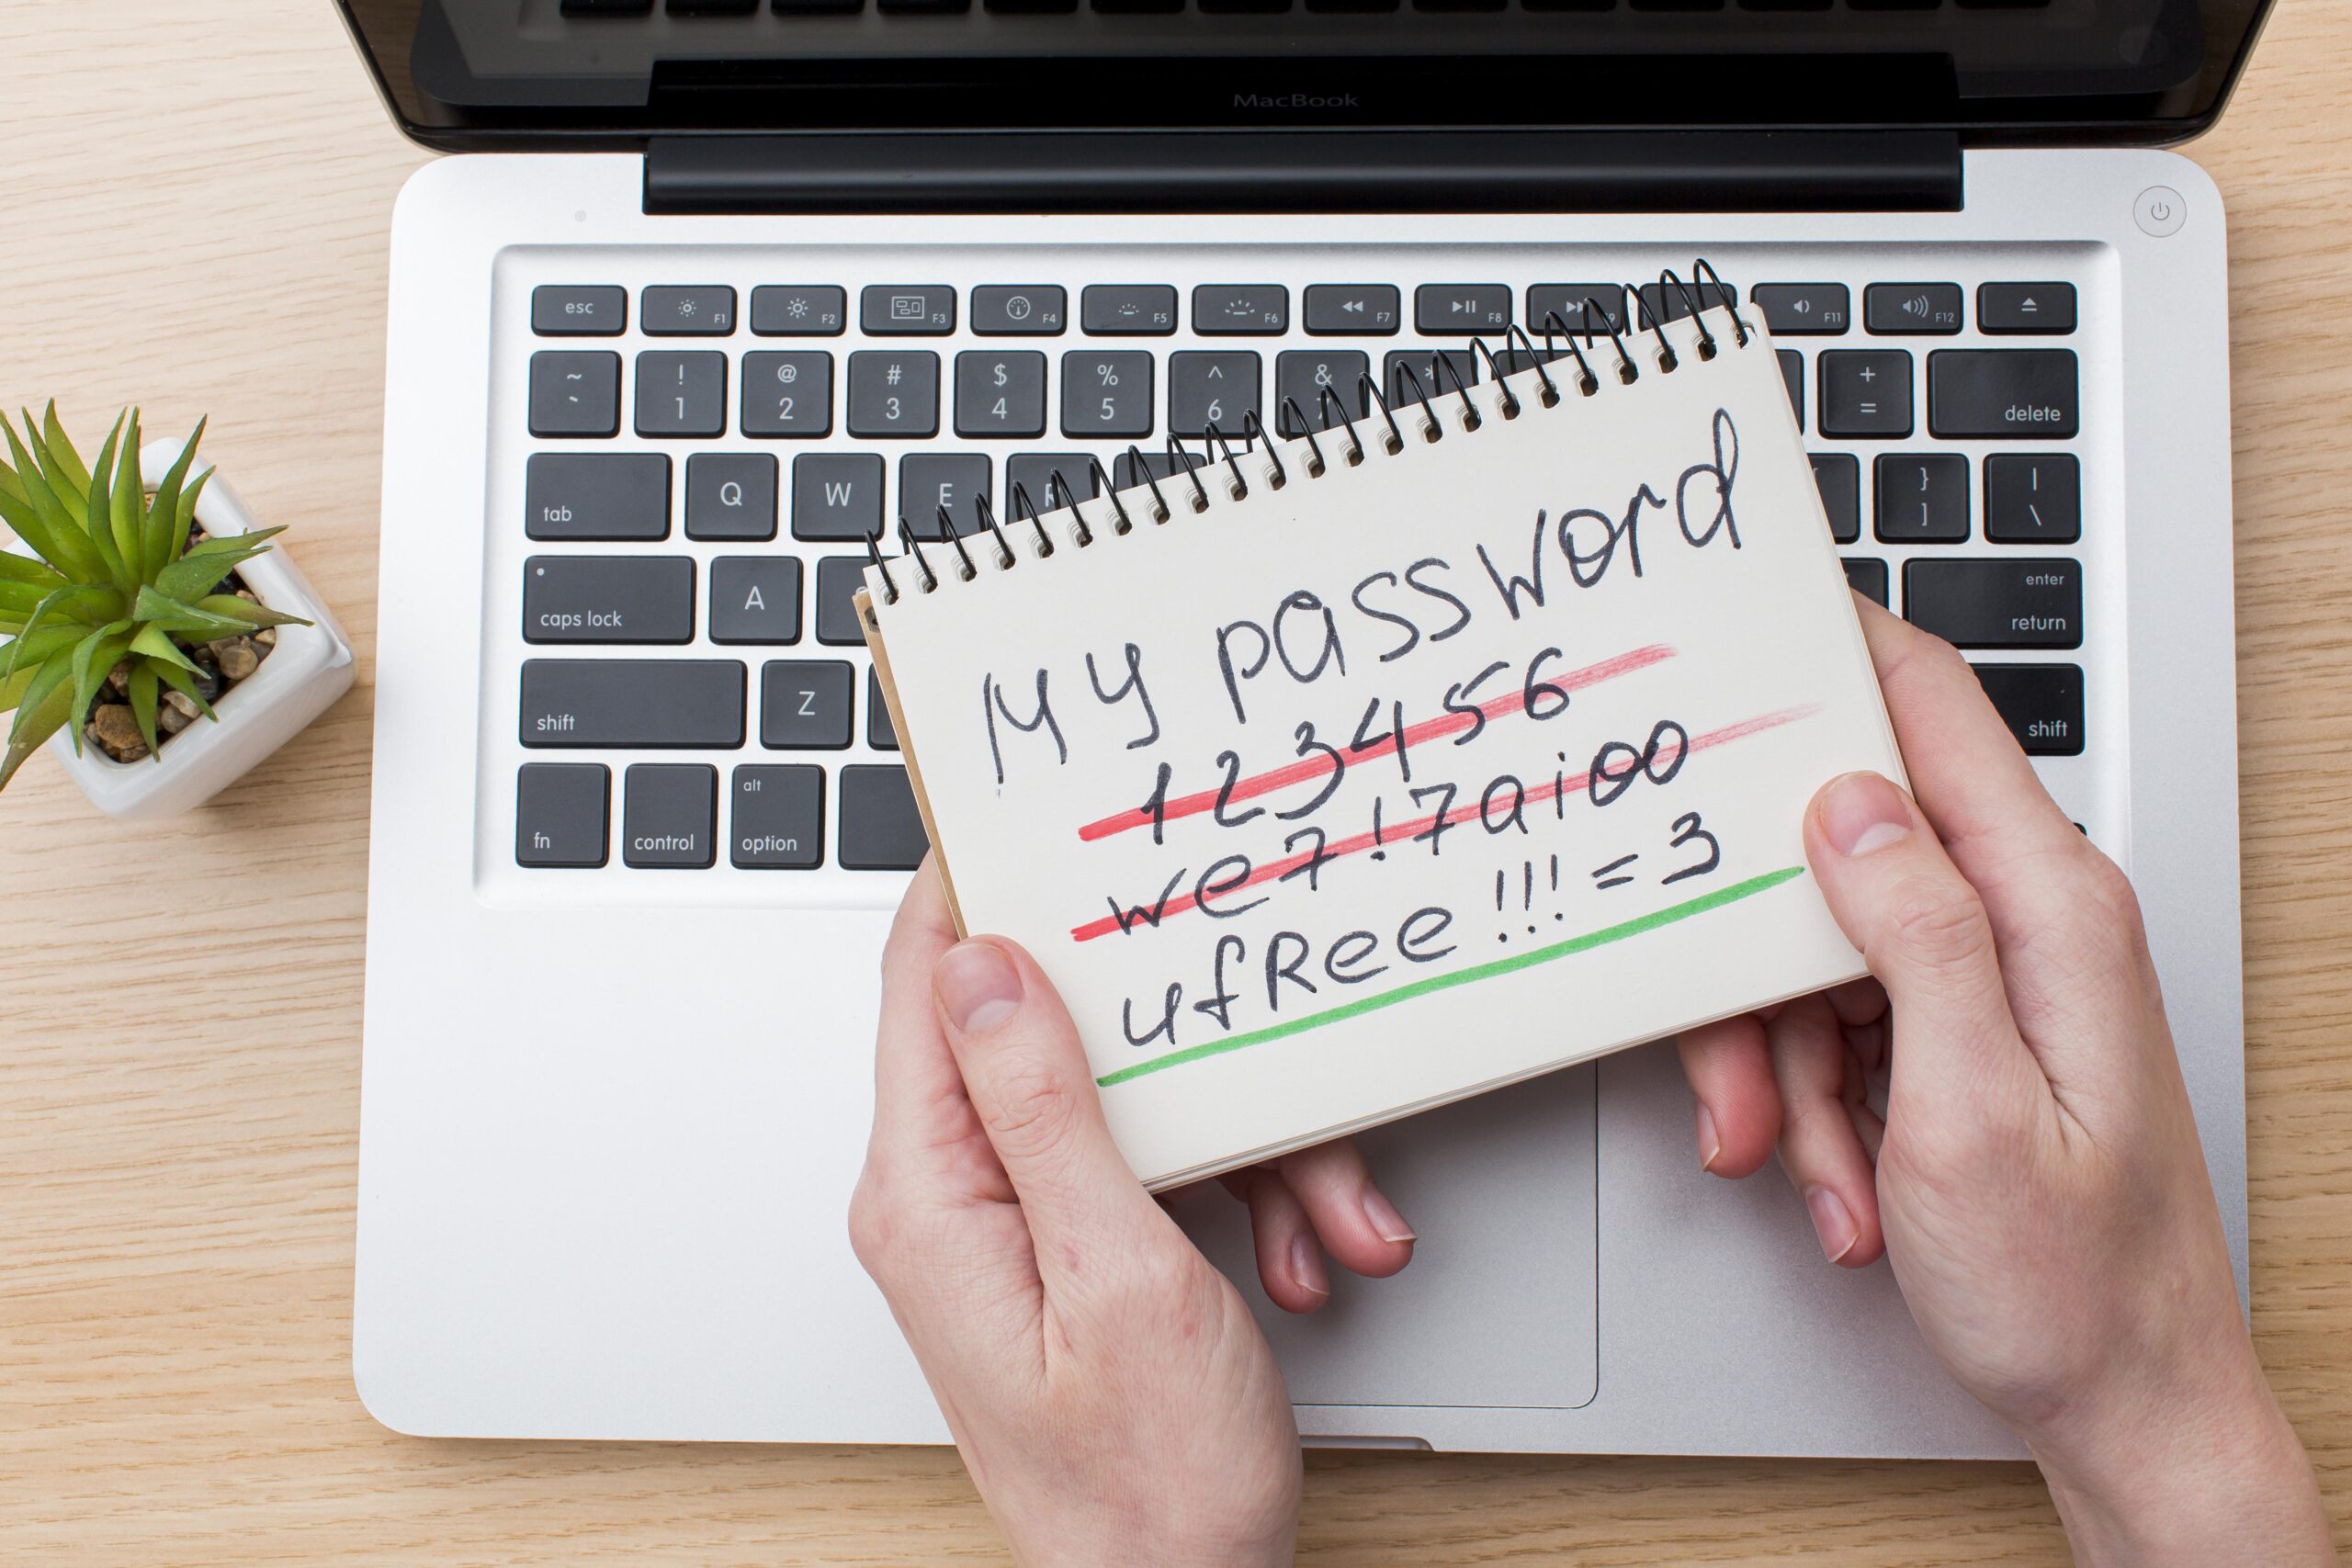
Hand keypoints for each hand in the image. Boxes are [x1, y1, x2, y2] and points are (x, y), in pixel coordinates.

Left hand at [850, 863, 1411, 1566]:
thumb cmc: (1146, 1486)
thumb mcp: (1119, 1275)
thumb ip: (1044, 1110)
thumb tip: (986, 966)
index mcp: (928, 1193)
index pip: (922, 979)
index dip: (981, 882)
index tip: (1045, 815)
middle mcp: (945, 1199)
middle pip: (1044, 1034)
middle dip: (1174, 1041)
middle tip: (1250, 1027)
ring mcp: (1001, 1223)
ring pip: (1119, 1101)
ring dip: (1236, 1140)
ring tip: (1321, 1212)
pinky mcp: (1057, 1248)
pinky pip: (1141, 1165)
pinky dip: (1233, 1191)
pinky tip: (1296, 1245)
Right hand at [1678, 599, 2332, 1563]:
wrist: (2129, 1403)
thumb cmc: (2075, 1287)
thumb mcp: (1969, 1112)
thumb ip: (1916, 936)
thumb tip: (1849, 804)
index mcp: (2049, 908)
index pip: (1937, 715)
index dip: (1837, 651)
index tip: (1747, 617)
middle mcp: (2030, 921)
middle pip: (1843, 853)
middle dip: (1761, 965)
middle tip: (1740, 1075)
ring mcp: (1998, 975)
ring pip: (1824, 950)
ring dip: (1786, 1062)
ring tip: (1811, 1165)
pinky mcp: (1968, 1028)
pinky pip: (1846, 1019)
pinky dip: (1821, 1100)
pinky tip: (1844, 1181)